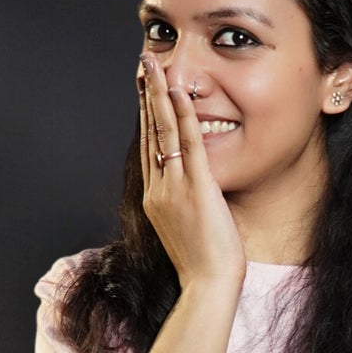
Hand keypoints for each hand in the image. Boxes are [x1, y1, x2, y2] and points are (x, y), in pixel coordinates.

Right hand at [137, 53, 246, 290]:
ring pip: (163, 133)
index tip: (146, 90)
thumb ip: (188, 205)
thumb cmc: (204, 267)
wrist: (207, 288)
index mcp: (156, 200)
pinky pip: (188, 145)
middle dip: (147, 96)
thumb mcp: (190, 230)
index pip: (149, 148)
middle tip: (144, 64)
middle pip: (150, 134)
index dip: (147, 117)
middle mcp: (159, 190)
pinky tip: (181, 92)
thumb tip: (198, 193)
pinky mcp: (195, 190)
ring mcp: (174, 189)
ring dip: (159, 96)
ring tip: (155, 66)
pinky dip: (184, 116)